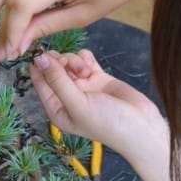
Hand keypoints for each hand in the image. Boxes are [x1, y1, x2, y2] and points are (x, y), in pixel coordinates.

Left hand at [30, 50, 166, 155]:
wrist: (142, 127)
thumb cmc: (107, 123)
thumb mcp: (78, 104)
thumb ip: (57, 81)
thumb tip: (39, 59)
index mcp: (56, 108)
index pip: (39, 82)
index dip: (39, 66)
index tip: (43, 53)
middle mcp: (67, 97)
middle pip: (53, 68)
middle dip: (60, 62)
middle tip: (69, 64)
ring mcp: (83, 86)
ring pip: (69, 61)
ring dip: (75, 61)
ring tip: (87, 70)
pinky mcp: (98, 78)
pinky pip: (84, 60)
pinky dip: (86, 58)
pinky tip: (91, 64)